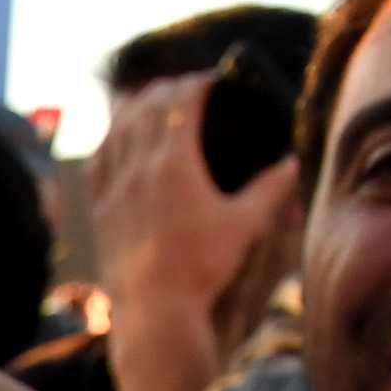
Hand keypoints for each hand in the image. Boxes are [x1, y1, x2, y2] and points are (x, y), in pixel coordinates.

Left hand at [87, 71, 298, 337]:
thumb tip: (293, 163)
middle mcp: (136, 169)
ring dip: (134, 109)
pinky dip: (108, 141)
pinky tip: (115, 140)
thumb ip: (270, 189)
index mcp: (172, 163)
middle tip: (185, 88)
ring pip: (116, 131)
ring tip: (151, 102)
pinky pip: (97, 162)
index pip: (180, 103)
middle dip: (166, 91)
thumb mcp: (245, 225)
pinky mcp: (100, 210)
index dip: (196, 85)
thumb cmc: (202, 267)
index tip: (212, 81)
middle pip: (145, 108)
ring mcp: (113, 189)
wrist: (154, 310)